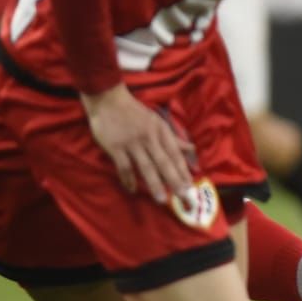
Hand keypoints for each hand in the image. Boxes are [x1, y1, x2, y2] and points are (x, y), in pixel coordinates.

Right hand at [81, 84, 196, 201]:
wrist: (109, 101)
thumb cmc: (135, 113)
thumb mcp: (158, 122)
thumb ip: (174, 139)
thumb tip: (192, 150)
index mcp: (161, 132)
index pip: (175, 154)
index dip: (184, 171)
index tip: (191, 186)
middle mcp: (150, 138)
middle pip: (164, 163)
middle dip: (175, 181)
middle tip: (184, 197)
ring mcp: (132, 144)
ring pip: (146, 167)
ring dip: (154, 184)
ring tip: (162, 199)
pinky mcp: (115, 147)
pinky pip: (124, 167)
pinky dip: (128, 180)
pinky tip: (133, 190)